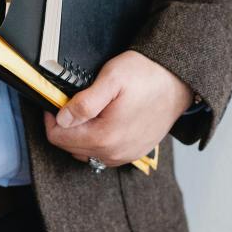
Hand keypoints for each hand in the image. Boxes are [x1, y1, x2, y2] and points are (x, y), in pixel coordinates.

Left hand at [44, 50, 194, 166]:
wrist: (179, 80)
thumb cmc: (148, 76)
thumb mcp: (111, 79)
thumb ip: (83, 103)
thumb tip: (61, 118)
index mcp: (104, 137)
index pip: (58, 137)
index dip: (52, 118)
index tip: (57, 102)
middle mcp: (114, 153)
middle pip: (71, 147)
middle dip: (67, 126)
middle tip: (74, 102)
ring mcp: (126, 155)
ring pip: (86, 152)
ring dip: (81, 134)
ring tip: (90, 111)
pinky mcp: (135, 152)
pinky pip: (104, 153)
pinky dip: (98, 140)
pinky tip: (104, 121)